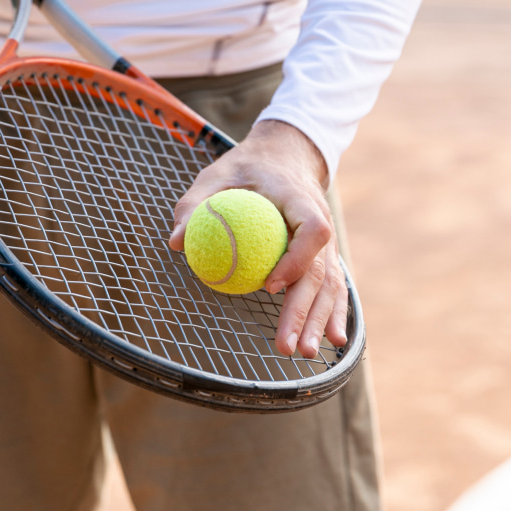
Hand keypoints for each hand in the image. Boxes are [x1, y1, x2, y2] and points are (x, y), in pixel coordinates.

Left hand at [169, 121, 346, 358]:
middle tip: (286, 345)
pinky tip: (333, 342)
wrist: (285, 156)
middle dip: (305, 311)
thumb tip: (175, 241)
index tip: (270, 285)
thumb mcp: (216, 174)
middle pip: (320, 271)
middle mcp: (321, 220)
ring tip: (305, 353)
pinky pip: (332, 286)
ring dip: (319, 321)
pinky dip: (334, 313)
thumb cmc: (246, 167)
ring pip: (330, 284)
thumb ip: (195, 203)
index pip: (311, 230)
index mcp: (300, 198)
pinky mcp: (326, 255)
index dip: (296, 259)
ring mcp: (327, 241)